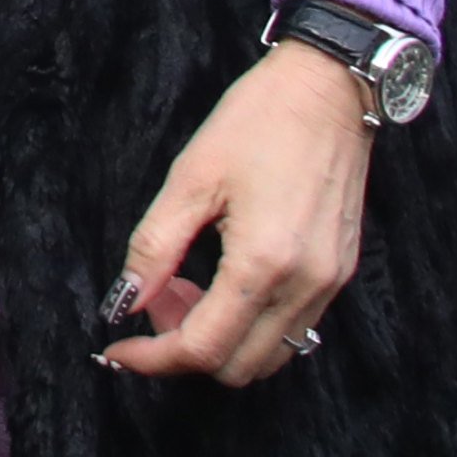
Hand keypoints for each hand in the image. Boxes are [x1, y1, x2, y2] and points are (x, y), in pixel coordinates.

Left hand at [99, 39, 369, 386]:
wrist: (329, 89)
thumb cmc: (258, 121)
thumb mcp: (190, 178)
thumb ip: (154, 248)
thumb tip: (124, 303)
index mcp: (263, 263)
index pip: (202, 347)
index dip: (152, 358)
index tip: (116, 348)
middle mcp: (305, 286)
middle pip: (236, 367)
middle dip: (183, 349)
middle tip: (154, 300)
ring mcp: (329, 284)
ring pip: (269, 356)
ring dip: (220, 341)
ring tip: (187, 287)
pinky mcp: (340, 273)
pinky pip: (294, 329)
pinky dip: (251, 324)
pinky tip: (225, 280)